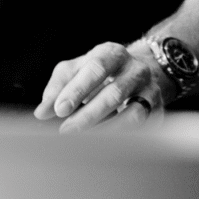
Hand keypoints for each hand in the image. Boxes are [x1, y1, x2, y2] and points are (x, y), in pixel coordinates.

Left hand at [33, 40, 171, 132]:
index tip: (60, 110)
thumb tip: (42, 112)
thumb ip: (58, 88)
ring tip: (84, 140)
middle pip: (113, 93)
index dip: (77, 90)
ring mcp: (149, 90)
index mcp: (112, 54)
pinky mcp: (156, 111)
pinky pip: (141, 128)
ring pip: (131, 114)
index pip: (95, 68)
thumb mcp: (77, 70)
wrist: (143, 70)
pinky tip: (104, 144)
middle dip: (88, 115)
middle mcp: (134, 70)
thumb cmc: (102, 72)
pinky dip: (121, 137)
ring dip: (105, 129)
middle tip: (66, 130)